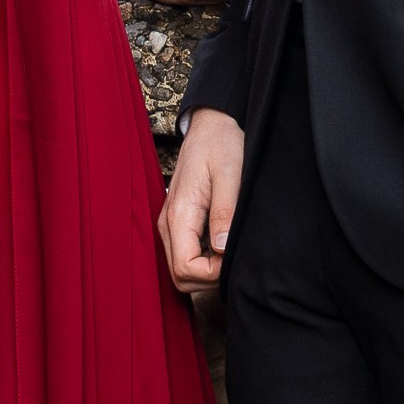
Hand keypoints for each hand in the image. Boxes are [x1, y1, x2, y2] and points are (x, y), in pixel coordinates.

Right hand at [161, 108, 244, 292]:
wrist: (210, 125)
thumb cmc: (220, 143)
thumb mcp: (229, 173)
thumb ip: (224, 212)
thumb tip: (222, 250)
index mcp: (179, 214)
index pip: (184, 268)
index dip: (212, 274)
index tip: (234, 257)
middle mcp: (168, 223)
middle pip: (179, 276)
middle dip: (208, 279)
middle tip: (235, 259)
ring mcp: (171, 224)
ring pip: (181, 269)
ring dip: (206, 272)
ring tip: (231, 252)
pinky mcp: (179, 222)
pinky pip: (185, 255)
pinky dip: (203, 261)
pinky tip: (223, 246)